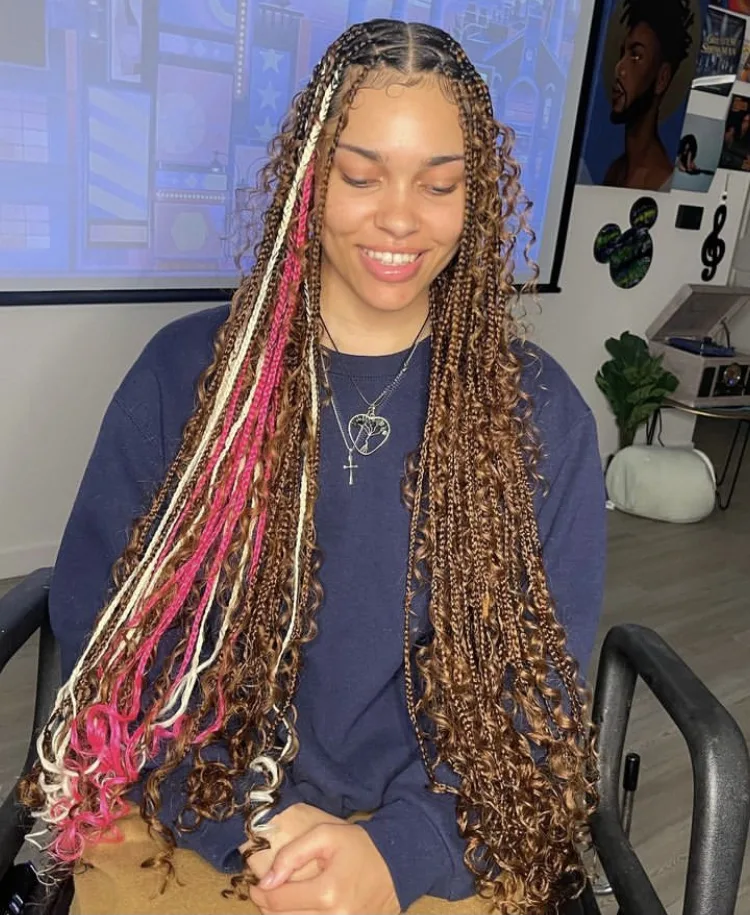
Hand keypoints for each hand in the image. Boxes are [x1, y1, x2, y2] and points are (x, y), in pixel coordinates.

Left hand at [249, 821, 399, 914]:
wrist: (397, 865)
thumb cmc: (361, 846)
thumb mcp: (325, 835)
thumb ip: (292, 854)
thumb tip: (267, 880)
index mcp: (327, 893)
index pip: (278, 901)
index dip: (260, 893)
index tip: (255, 884)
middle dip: (268, 906)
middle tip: (265, 892)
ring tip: (281, 901)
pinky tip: (299, 909)